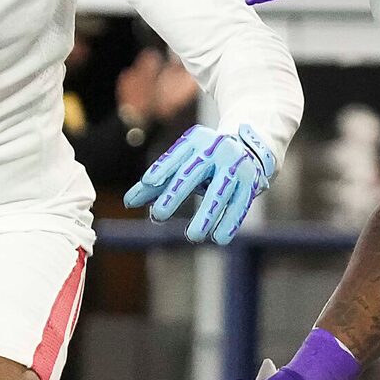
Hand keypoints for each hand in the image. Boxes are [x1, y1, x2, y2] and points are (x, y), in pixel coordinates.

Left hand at [125, 122, 275, 240]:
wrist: (250, 146)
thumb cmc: (204, 161)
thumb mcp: (182, 164)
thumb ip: (156, 183)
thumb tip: (129, 203)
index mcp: (195, 141)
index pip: (174, 156)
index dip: (162, 168)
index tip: (149, 182)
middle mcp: (216, 149)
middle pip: (192, 173)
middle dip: (175, 194)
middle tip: (158, 215)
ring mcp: (235, 164)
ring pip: (219, 191)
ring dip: (207, 214)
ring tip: (192, 237)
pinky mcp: (251, 181)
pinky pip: (240, 204)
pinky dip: (230, 222)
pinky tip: (219, 239)